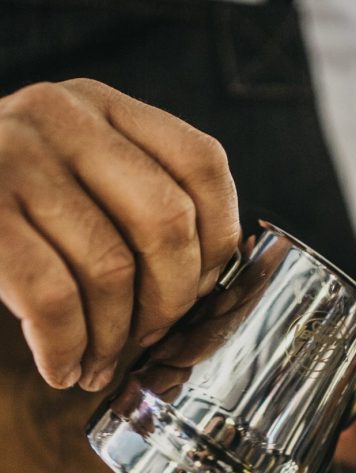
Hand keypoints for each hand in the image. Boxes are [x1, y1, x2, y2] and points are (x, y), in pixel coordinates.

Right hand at [0, 79, 240, 390]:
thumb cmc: (15, 207)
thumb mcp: (79, 175)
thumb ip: (139, 200)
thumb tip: (206, 284)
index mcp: (106, 106)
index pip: (203, 163)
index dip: (218, 238)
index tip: (199, 287)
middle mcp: (63, 117)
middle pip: (168, 220)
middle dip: (171, 299)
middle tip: (151, 336)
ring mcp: (14, 158)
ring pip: (111, 267)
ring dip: (114, 336)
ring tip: (101, 360)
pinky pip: (51, 297)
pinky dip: (66, 347)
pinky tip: (64, 366)